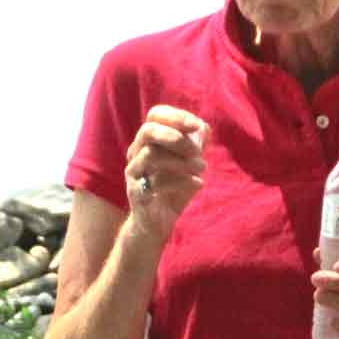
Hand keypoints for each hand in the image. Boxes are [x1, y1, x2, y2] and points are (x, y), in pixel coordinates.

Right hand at [124, 105, 208, 236]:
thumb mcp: (189, 164)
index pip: (155, 115)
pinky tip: (198, 184)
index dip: (176, 116)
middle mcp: (136, 152)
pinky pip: (156, 183)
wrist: (158, 223)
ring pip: (151, 155)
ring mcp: (134, 173)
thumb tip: (204, 128)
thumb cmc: (174, 188)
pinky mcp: (136, 193)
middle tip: (197, 150)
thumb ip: (197, 145)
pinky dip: (181, 181)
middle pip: (148, 131)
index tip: (198, 126)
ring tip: (202, 168)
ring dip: (182, 160)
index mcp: (148, 141)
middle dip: (176, 137)